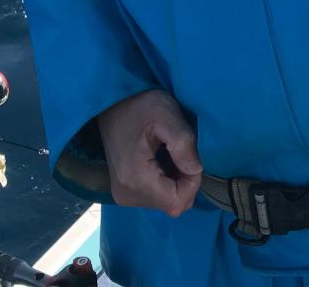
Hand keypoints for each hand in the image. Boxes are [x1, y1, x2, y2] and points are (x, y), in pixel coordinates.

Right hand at [98, 90, 202, 216]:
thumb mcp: (167, 115)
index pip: (176, 202)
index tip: (191, 157)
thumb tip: (196, 170)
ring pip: (165, 201)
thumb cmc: (141, 105)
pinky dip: (166, 181)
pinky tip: (163, 160)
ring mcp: (123, 195)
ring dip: (176, 181)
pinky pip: (155, 196)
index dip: (192, 183)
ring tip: (171, 153)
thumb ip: (184, 144)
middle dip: (185, 181)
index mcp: (135, 178)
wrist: (112, 104)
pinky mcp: (124, 192)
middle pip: (171, 204)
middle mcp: (127, 194)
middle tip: (182, 152)